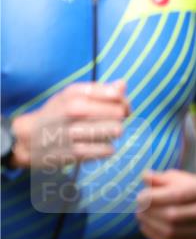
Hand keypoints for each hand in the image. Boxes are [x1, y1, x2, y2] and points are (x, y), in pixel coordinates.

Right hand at [10, 81, 129, 167]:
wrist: (28, 139)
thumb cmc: (57, 114)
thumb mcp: (71, 95)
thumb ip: (100, 89)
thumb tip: (123, 85)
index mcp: (73, 95)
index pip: (116, 95)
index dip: (124, 102)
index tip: (120, 106)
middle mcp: (73, 111)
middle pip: (119, 113)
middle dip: (120, 117)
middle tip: (111, 120)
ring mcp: (74, 133)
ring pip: (115, 131)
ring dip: (113, 132)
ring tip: (103, 132)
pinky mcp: (76, 154)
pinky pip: (108, 150)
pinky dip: (106, 148)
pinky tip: (96, 144)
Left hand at [136, 170, 195, 238]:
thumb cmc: (189, 188)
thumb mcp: (176, 177)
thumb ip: (159, 178)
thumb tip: (145, 176)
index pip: (177, 195)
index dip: (154, 197)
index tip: (141, 196)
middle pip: (172, 215)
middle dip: (150, 212)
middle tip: (140, 208)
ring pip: (170, 231)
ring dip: (150, 224)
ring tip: (142, 216)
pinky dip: (154, 235)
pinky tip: (147, 226)